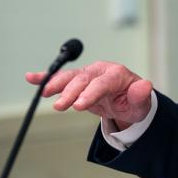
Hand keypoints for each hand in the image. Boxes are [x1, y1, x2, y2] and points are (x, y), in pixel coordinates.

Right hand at [26, 61, 152, 129]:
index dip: (89, 94)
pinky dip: (46, 77)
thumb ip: (141, 95)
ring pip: (70, 77)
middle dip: (70, 92)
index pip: (101, 83)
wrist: (126, 100)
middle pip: (82, 80)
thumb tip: (146, 85)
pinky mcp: (77, 80)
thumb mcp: (140, 103)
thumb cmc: (134, 102)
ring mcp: (87, 74)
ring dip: (56, 84)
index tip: (78, 106)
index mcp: (116, 74)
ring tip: (44, 93)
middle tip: (60, 106)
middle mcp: (99, 71)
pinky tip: (31, 78)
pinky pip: (61, 77)